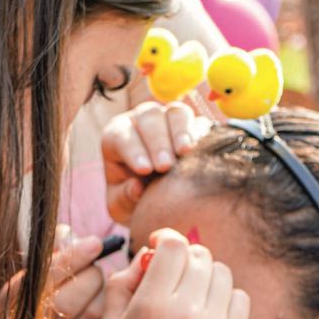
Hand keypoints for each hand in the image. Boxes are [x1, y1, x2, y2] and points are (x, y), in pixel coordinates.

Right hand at [0, 229, 104, 318]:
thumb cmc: (55, 300)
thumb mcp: (47, 275)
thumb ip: (55, 251)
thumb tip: (67, 235)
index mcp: (10, 304)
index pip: (41, 278)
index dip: (73, 258)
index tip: (95, 243)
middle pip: (66, 302)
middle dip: (92, 278)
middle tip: (100, 271)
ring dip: (105, 297)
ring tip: (103, 290)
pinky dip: (114, 316)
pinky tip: (112, 309)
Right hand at [97, 229, 249, 318]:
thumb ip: (122, 286)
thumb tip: (145, 259)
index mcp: (150, 305)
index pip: (173, 246)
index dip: (166, 240)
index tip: (158, 248)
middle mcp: (186, 312)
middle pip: (199, 257)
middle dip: (184, 259)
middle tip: (172, 275)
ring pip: (222, 275)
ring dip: (205, 276)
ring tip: (190, 294)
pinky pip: (240, 301)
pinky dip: (226, 298)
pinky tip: (209, 312)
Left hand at [102, 101, 209, 224]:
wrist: (157, 202)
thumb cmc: (132, 199)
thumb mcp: (121, 206)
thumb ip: (125, 197)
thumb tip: (137, 187)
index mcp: (116, 137)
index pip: (121, 135)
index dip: (132, 150)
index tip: (144, 170)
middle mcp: (141, 121)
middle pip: (149, 117)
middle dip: (157, 141)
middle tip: (165, 166)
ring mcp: (168, 120)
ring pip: (174, 113)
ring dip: (180, 131)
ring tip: (185, 153)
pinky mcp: (193, 126)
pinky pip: (199, 121)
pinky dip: (201, 135)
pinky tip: (201, 153)